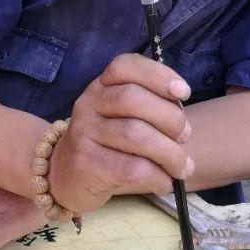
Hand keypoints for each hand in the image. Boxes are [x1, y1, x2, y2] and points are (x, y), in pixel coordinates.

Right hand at [49, 52, 193, 211]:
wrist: (65, 177)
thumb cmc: (107, 146)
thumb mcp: (121, 118)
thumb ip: (149, 110)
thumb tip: (184, 126)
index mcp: (100, 87)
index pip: (125, 66)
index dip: (159, 75)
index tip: (183, 93)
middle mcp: (88, 105)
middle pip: (133, 99)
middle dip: (171, 119)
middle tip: (185, 138)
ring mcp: (83, 134)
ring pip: (136, 135)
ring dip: (170, 154)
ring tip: (181, 168)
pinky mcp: (86, 165)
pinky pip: (133, 168)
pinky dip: (158, 178)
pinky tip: (164, 183)